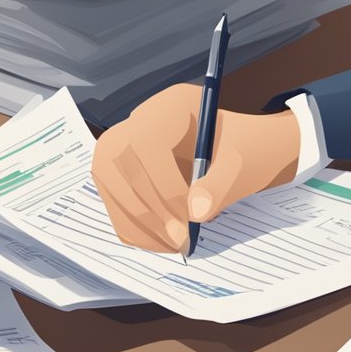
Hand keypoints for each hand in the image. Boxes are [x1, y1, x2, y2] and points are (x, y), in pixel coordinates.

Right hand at [91, 84, 300, 252]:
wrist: (235, 152)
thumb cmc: (240, 152)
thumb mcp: (240, 165)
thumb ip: (220, 186)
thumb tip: (196, 214)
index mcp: (170, 106)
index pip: (147, 143)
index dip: (162, 184)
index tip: (188, 218)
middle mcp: (137, 120)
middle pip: (118, 164)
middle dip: (148, 208)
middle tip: (180, 240)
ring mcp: (120, 146)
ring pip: (110, 186)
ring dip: (139, 223)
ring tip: (174, 245)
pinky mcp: (116, 172)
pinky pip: (113, 202)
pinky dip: (133, 227)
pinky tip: (162, 242)